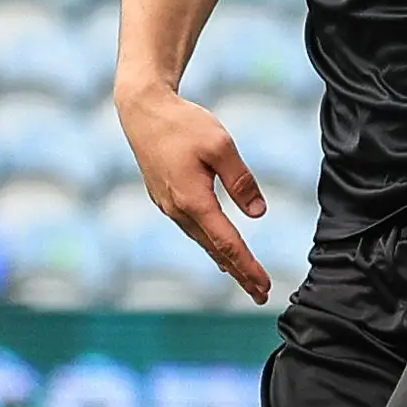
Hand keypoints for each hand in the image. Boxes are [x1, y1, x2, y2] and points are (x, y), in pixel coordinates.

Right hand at [117, 82, 270, 301]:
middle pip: (214, 250)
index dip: (248, 267)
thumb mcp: (221, 145)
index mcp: (193, 200)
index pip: (227, 243)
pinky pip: (192, 229)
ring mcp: (168, 206)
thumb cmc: (183, 124)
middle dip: (239, 273)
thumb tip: (257, 214)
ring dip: (225, 261)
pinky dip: (210, 243)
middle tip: (261, 295)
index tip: (264, 287)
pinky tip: (219, 251)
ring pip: (202, 241)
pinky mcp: (165, 198)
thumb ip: (241, 181)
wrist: (142, 111)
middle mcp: (177, 210)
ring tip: (245, 278)